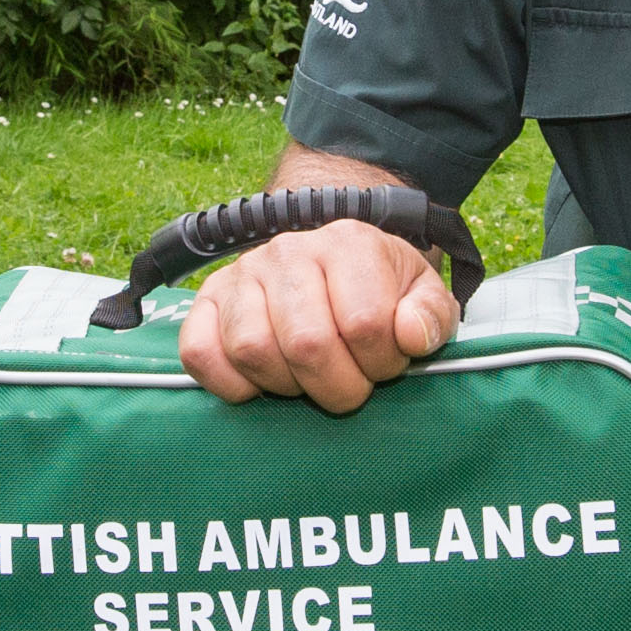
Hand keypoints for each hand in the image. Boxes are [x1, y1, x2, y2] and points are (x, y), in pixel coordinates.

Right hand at [178, 212, 456, 410]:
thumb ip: (431, 315)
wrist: (332, 264)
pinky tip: (260, 384)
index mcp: (349, 244)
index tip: (386, 364)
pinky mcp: (207, 301)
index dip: (381, 362)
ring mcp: (242, 273)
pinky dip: (229, 383)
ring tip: (307, 380)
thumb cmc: (382, 292)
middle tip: (350, 386)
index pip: (365, 323)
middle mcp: (289, 250)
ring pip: (252, 350)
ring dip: (286, 386)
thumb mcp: (423, 296)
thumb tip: (409, 335)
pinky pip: (199, 352)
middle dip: (338, 386)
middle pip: (308, 343)